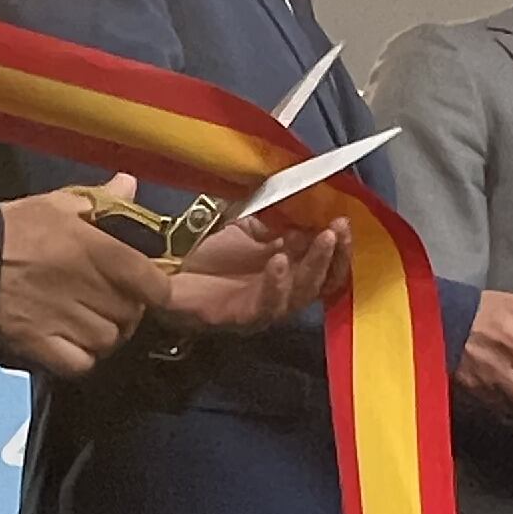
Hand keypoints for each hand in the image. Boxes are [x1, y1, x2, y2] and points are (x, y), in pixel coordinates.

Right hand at [0, 187, 170, 372]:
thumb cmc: (10, 230)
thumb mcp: (56, 204)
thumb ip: (99, 199)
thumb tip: (130, 184)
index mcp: (93, 248)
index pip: (151, 280)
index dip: (157, 289)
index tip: (152, 289)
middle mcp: (83, 286)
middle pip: (131, 314)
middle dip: (126, 310)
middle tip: (110, 300)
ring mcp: (63, 319)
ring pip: (108, 340)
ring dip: (104, 333)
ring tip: (89, 321)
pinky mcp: (40, 344)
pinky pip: (81, 362)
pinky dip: (82, 357)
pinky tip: (73, 343)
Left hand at [163, 208, 345, 332]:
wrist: (169, 272)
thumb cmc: (212, 252)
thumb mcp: (249, 225)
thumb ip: (277, 216)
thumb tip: (305, 196)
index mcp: (291, 270)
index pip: (327, 264)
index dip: (339, 246)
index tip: (343, 219)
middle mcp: (284, 292)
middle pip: (322, 282)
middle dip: (332, 254)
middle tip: (337, 229)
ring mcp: (264, 308)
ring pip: (301, 295)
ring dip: (314, 266)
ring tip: (320, 239)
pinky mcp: (240, 317)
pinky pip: (266, 306)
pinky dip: (275, 284)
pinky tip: (279, 261)